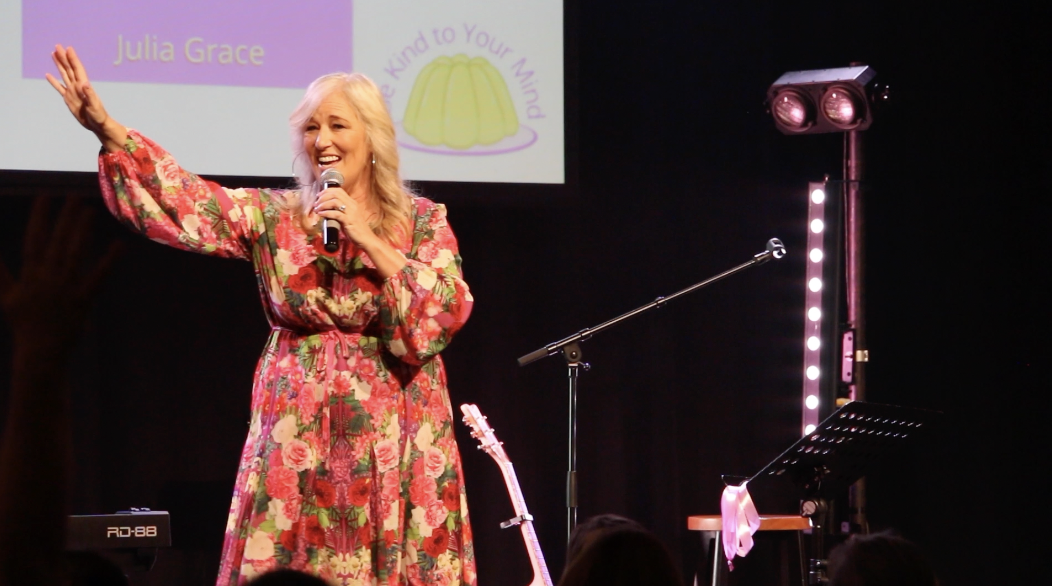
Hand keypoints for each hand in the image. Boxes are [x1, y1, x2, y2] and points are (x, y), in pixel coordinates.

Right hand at [0, 197, 121, 355]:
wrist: (39, 352)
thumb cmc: (24, 324)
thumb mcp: (7, 297)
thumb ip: (0, 274)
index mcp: (30, 275)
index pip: (34, 238)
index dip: (40, 216)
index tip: (45, 196)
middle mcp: (47, 277)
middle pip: (57, 241)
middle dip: (65, 218)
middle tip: (74, 196)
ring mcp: (66, 288)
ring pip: (75, 253)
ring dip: (82, 231)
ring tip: (90, 210)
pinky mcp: (83, 300)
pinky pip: (99, 276)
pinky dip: (109, 260)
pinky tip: (119, 244)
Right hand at [45, 45, 126, 151]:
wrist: (97, 125)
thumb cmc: (99, 116)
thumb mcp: (95, 105)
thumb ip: (89, 94)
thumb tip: (84, 83)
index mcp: (84, 86)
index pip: (77, 69)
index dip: (73, 59)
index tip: (68, 48)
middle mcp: (77, 86)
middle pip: (69, 68)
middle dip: (63, 57)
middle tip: (57, 45)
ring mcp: (72, 91)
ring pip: (64, 74)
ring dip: (59, 64)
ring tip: (53, 54)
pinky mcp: (68, 98)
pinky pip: (59, 87)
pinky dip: (53, 81)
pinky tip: (48, 75)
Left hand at [313, 188, 407, 277]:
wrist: (366, 239)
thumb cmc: (356, 230)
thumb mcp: (348, 217)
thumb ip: (339, 211)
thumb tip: (326, 209)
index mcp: (352, 203)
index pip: (339, 190)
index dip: (327, 191)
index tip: (319, 196)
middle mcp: (352, 205)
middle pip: (335, 194)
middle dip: (323, 197)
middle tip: (316, 203)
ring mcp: (351, 212)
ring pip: (334, 202)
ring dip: (323, 204)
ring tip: (317, 209)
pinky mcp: (348, 221)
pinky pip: (335, 214)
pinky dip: (326, 213)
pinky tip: (321, 215)